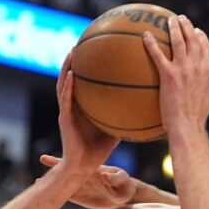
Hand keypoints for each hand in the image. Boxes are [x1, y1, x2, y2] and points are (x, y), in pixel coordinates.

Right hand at [39, 154, 135, 208]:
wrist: (126, 196)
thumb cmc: (126, 185)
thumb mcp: (123, 180)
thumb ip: (114, 177)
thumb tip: (103, 174)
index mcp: (93, 168)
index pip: (76, 161)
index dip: (65, 159)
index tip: (54, 157)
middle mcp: (84, 174)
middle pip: (67, 169)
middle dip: (55, 165)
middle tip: (42, 158)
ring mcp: (81, 185)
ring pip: (64, 182)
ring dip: (53, 181)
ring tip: (38, 181)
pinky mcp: (81, 196)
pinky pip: (67, 195)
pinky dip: (58, 194)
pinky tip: (47, 194)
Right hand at [55, 52, 119, 173]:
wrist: (83, 166)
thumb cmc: (98, 151)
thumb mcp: (116, 129)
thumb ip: (124, 117)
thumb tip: (144, 108)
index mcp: (82, 107)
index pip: (83, 83)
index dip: (86, 68)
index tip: (95, 51)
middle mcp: (72, 105)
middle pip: (70, 77)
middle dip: (74, 61)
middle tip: (82, 42)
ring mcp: (66, 111)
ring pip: (63, 84)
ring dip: (66, 67)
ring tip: (72, 52)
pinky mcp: (64, 118)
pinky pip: (65, 99)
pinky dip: (68, 86)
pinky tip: (72, 74)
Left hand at [143, 15, 208, 136]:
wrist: (187, 126)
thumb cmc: (197, 116)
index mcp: (206, 72)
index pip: (206, 48)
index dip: (201, 37)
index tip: (196, 30)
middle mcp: (196, 67)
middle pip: (192, 39)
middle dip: (187, 26)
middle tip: (179, 18)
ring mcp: (183, 70)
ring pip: (178, 42)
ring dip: (173, 28)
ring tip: (167, 20)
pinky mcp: (168, 76)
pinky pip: (158, 55)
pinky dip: (151, 43)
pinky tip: (145, 36)